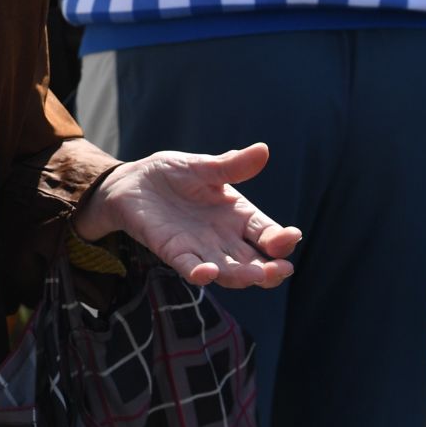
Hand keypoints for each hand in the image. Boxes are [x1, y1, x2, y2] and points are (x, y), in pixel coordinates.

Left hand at [75, 143, 300, 288]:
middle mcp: (224, 238)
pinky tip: (206, 274)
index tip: (292, 237)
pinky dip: (198, 273)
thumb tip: (263, 150)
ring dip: (241, 276)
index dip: (281, 239)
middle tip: (283, 270)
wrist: (133, 182)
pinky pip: (188, 267)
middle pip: (254, 260)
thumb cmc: (173, 174)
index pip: (266, 233)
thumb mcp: (204, 167)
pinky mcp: (173, 252)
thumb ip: (231, 165)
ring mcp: (200, 248)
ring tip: (256, 276)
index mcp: (238, 216)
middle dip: (269, 268)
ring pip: (227, 270)